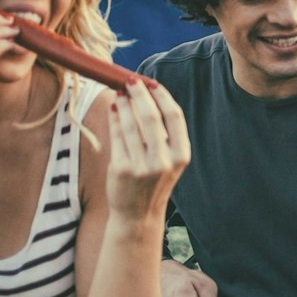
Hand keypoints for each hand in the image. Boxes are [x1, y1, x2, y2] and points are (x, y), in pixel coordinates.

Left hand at [105, 81, 189, 222]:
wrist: (138, 216)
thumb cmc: (153, 182)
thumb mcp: (168, 160)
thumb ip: (164, 133)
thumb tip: (148, 95)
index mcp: (181, 155)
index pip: (174, 116)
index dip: (162, 96)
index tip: (151, 83)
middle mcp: (164, 161)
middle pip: (152, 116)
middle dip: (140, 94)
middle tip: (130, 81)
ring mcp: (142, 166)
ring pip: (131, 124)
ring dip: (124, 104)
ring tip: (119, 93)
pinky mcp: (122, 169)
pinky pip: (117, 136)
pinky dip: (115, 118)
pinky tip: (114, 109)